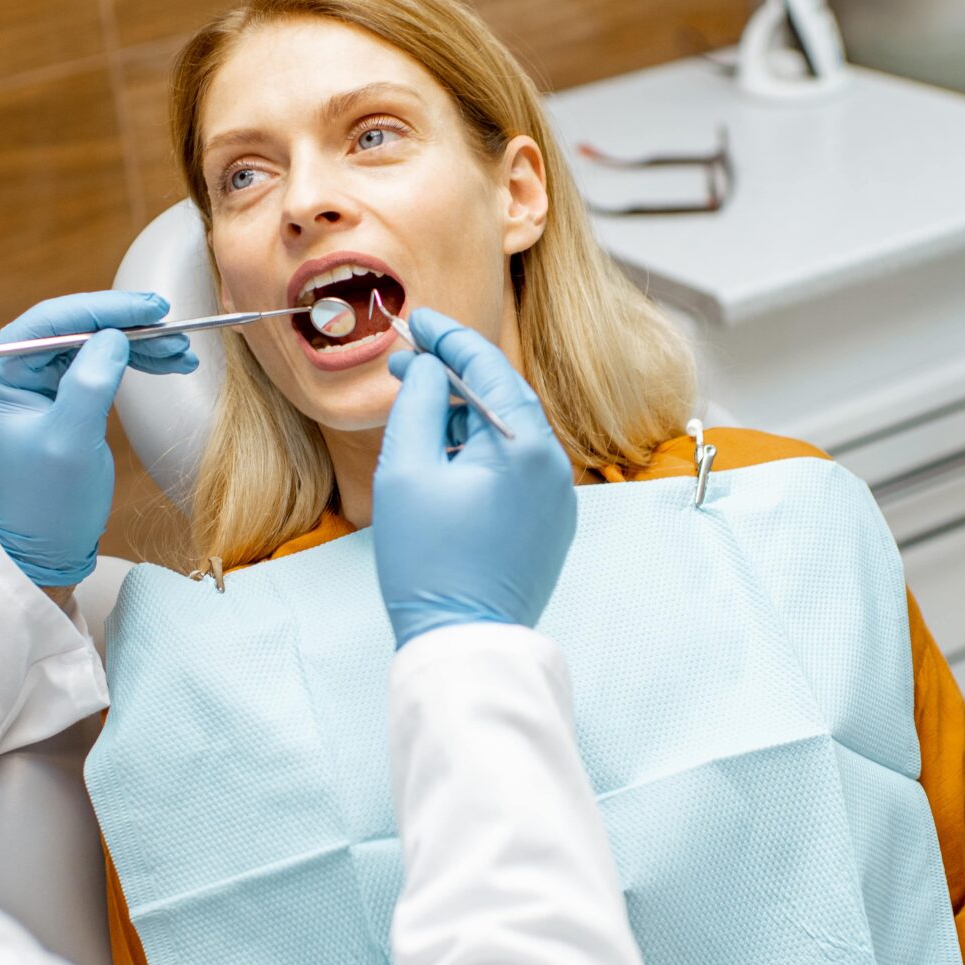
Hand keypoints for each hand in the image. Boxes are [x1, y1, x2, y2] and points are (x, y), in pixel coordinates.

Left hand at [0, 290, 195, 588]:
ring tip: (181, 352)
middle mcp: (6, 368)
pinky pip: (98, 362)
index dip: (105, 310)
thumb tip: (114, 335)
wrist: (47, 546)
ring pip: (92, 341)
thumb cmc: (49, 502)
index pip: (50, 323)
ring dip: (138, 344)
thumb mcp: (69, 442)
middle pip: (74, 327)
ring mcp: (31, 379)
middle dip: (128, 327)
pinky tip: (169, 363)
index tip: (153, 309)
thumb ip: (90, 384)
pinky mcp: (56, 392)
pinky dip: (134, 361)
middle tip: (176, 331)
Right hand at [371, 308, 575, 647]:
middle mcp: (554, 468)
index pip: (489, 368)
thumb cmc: (429, 563)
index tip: (416, 321)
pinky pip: (515, 469)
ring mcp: (557, 499)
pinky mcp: (548, 524)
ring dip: (465, 414)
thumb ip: (420, 403)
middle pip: (503, 398)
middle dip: (455, 375)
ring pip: (508, 434)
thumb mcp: (407, 471)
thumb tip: (432, 369)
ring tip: (418, 408)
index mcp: (527, 448)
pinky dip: (481, 451)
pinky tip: (443, 453)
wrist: (463, 642)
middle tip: (408, 360)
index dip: (449, 338)